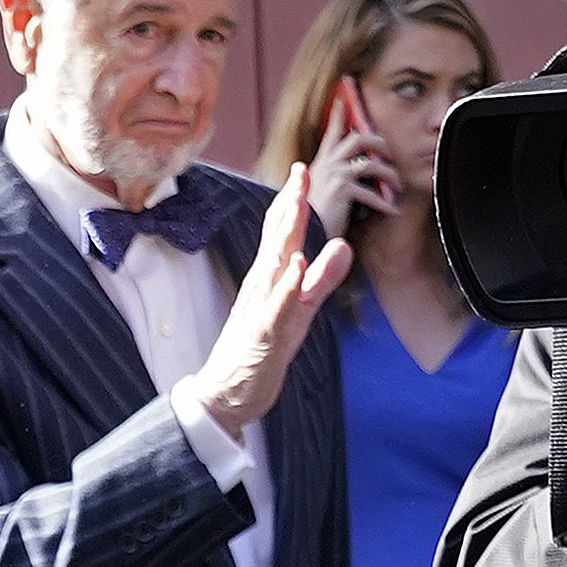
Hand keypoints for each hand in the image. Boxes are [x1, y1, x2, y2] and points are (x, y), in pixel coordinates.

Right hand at [193, 167, 351, 436]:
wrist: (225, 395)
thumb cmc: (259, 352)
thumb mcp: (298, 312)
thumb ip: (321, 280)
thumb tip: (341, 247)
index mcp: (269, 281)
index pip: (280, 234)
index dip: (292, 203)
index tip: (302, 170)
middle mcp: (262, 289)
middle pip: (276, 240)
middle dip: (289, 206)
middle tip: (300, 171)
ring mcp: (261, 311)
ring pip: (275, 267)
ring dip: (285, 235)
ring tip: (296, 204)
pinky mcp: (264, 336)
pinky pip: (277, 308)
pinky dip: (286, 286)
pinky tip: (296, 266)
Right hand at [308, 124, 398, 240]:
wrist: (303, 235)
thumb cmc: (311, 218)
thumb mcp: (317, 191)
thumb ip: (329, 178)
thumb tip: (351, 172)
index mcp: (320, 163)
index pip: (331, 132)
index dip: (339, 113)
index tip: (343, 97)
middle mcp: (327, 164)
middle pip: (358, 138)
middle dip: (378, 142)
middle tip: (388, 151)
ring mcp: (335, 175)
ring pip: (371, 164)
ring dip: (389, 174)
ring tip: (397, 185)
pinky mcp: (343, 191)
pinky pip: (372, 193)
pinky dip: (385, 203)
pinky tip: (393, 210)